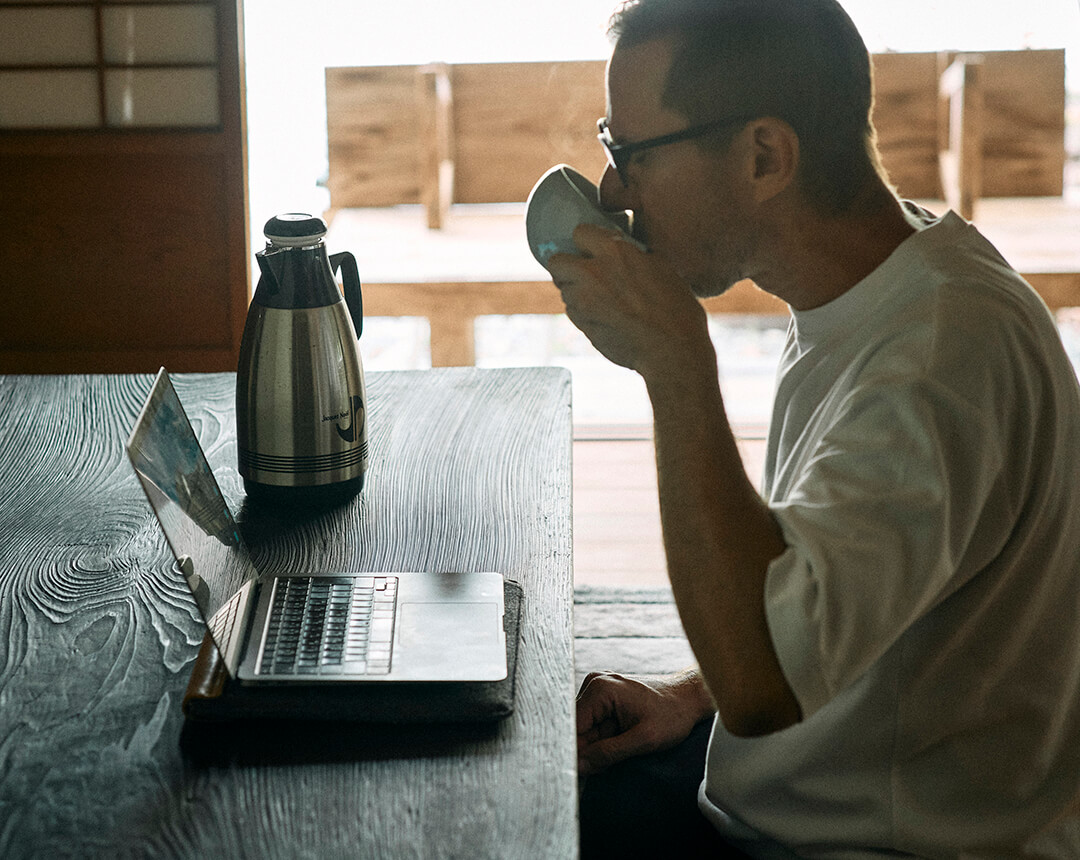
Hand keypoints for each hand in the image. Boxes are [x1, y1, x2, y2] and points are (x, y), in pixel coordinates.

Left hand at [546, 224, 710, 377]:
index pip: (579, 232)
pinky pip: (572, 311)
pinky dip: (582, 312)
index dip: (585, 241)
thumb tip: (623, 251)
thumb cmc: (675, 309)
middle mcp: (592, 273)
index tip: (591, 248)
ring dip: (575, 291)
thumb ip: (634, 254)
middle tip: (583, 274)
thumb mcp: (661, 267)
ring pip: (563, 288)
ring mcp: (583, 300)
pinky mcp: (581, 324)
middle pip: (557, 261)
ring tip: (599, 299)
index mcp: (615, 252)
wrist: (671, 349)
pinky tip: (604, 317)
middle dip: (567, 266)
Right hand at [576, 670, 715, 775]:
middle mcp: (595, 684)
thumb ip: (609, 753)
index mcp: (600, 689)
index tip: (587, 770)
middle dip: (591, 751)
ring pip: (585, 731)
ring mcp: (599, 690)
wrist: (689, 699)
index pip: (572, 727)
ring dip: (599, 748)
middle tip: (614, 761)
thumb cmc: (672, 715)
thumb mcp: (643, 740)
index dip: (577, 752)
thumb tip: (580, 765)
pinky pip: (595, 727)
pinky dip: (605, 741)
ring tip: (624, 748)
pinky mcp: (604, 699)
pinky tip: (622, 742)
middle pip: (577, 730)